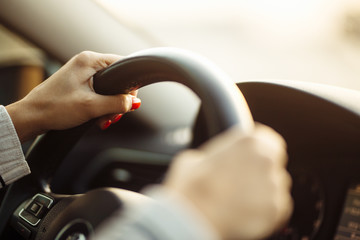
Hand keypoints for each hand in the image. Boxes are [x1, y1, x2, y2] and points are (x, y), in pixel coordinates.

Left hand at [6, 51, 140, 141]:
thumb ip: (117, 103)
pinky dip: (101, 105)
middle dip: (118, 100)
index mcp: (89, 60)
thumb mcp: (91, 107)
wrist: (32, 116)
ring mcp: (82, 72)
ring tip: (103, 119)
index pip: (123, 65)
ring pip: (109, 88)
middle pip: (117, 79)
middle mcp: (86, 62)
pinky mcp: (79, 83)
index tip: (129, 103)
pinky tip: (98, 117)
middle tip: (113, 115)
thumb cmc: (55, 108)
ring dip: (110, 105)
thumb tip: (134, 103)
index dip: (130, 85)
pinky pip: (99, 92)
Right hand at [164, 124, 291, 238]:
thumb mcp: (196, 157)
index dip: (259, 151)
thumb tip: (212, 161)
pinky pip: (276, 208)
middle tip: (241, 182)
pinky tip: (243, 211)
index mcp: (249, 141)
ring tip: (239, 199)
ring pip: (275, 186)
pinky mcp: (277, 209)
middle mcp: (266, 159)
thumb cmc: (192, 186)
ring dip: (262, 191)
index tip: (251, 160)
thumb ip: (215, 155)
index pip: (269, 140)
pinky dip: (264, 210)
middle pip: (274, 163)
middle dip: (261, 172)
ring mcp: (274, 185)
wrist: (193, 216)